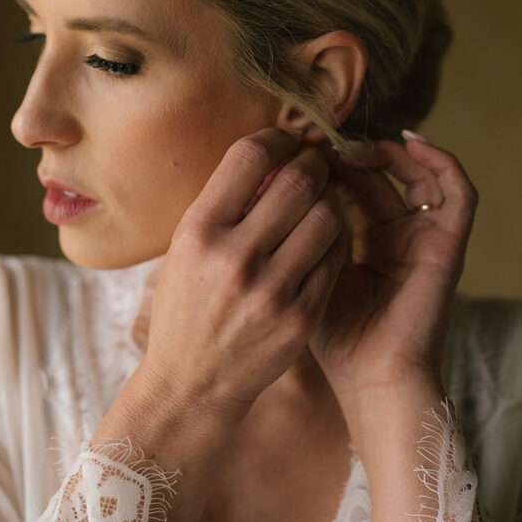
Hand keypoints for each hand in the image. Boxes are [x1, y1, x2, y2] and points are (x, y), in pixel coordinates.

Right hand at [139, 127, 347, 421]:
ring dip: (331, 201)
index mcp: (198, 231)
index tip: (288, 140)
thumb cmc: (186, 309)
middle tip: (317, 164)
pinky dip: (336, 240)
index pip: (250, 156)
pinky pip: (336, 258)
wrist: (191, 384)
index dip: (278, 137)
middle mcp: (234, 257)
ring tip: (322, 204)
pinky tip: (325, 240)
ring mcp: (271, 290)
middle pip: (299, 181)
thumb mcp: (185, 250)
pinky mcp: (301, 317)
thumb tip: (273, 157)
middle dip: (315, 164)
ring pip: (328, 217)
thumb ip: (225, 204)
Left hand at [308, 132, 478, 412]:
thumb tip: (262, 190)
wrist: (370, 381)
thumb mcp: (302, 278)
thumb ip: (292, 238)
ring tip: (350, 146)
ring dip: (385, 152)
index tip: (294, 147)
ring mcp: (426, 239)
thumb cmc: (333, 341)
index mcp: (366, 244)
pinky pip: (459, 192)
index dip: (326, 162)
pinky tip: (408, 143)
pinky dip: (441, 161)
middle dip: (346, 152)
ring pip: (417, 173)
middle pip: (378, 175)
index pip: (350, 185)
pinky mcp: (449, 245)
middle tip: (315, 140)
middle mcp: (398, 237)